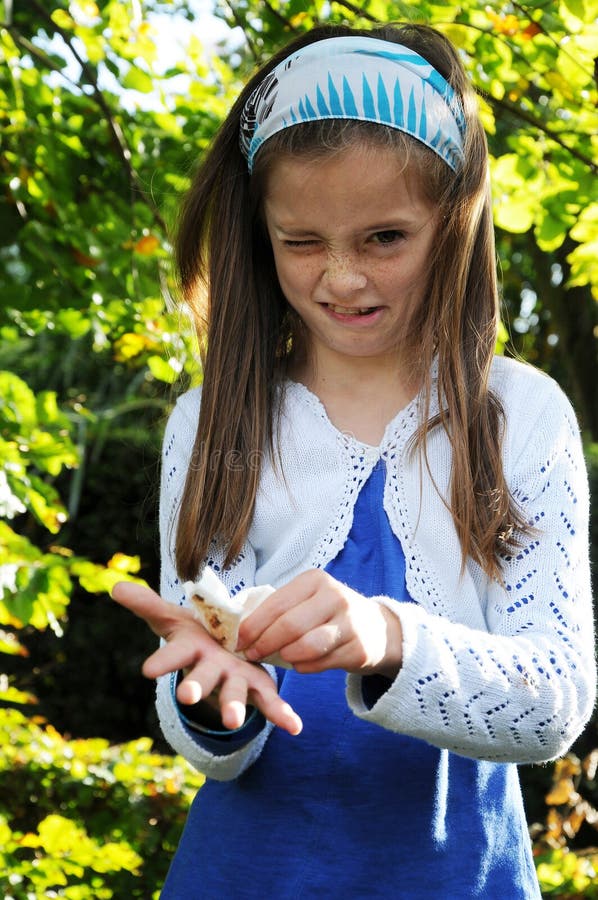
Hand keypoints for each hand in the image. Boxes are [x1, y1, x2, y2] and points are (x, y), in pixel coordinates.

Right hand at [111, 582, 302, 735]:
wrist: (222, 654)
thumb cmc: (194, 637)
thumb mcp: (172, 618)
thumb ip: (147, 605)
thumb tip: (115, 587)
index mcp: (191, 651)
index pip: (173, 655)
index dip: (162, 662)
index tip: (148, 670)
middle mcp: (210, 671)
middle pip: (202, 680)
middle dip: (195, 688)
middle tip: (186, 698)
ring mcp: (234, 681)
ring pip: (234, 694)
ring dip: (233, 708)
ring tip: (234, 722)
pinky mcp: (258, 687)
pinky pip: (269, 703)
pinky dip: (281, 715)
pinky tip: (295, 726)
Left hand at [236, 569, 402, 677]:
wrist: (376, 627)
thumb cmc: (327, 612)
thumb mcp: (307, 598)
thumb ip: (279, 608)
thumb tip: (239, 627)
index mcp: (315, 580)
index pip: (277, 604)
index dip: (253, 625)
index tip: (238, 641)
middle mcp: (334, 597)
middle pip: (290, 626)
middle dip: (265, 643)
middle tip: (252, 654)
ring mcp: (349, 623)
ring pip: (307, 646)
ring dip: (286, 656)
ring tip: (278, 657)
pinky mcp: (358, 649)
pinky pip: (321, 663)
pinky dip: (304, 667)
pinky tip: (299, 664)